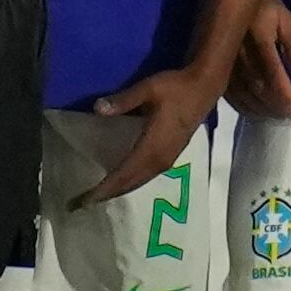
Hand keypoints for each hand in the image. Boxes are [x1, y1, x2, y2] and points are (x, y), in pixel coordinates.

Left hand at [80, 63, 225, 205]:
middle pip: (130, 182)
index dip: (104, 188)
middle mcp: (160, 158)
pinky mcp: (171, 154)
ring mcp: (168, 158)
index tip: (86, 199)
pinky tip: (123, 181)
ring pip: (140, 181)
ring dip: (120, 190)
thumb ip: (123, 100)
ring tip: (100, 195)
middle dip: (108, 194)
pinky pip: (147, 176)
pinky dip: (131, 182)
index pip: (123, 173)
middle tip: (84, 203)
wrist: (206, 87)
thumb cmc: (177, 87)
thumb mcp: (149, 88)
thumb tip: (97, 108)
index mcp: (153, 146)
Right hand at [229, 0, 290, 119]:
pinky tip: (254, 112)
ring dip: (260, 108)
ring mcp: (226, 60)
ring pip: (243, 92)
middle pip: (258, 86)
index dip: (284, 93)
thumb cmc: (265, 6)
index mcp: (259, 39)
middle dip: (275, 105)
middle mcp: (240, 52)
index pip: (273, 72)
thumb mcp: (286, 20)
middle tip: (289, 116)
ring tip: (276, 117)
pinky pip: (229, 91)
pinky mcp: (218, 65)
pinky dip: (242, 105)